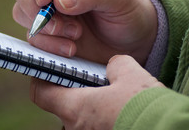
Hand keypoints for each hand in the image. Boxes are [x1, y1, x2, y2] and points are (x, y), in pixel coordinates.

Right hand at [11, 0, 156, 64]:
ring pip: (21, 11)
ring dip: (44, 28)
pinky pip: (32, 37)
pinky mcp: (46, 32)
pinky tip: (71, 48)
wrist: (131, 42)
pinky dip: (48, 45)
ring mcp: (46, 9)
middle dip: (35, 8)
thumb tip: (58, 1)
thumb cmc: (128, 10)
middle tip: (59, 25)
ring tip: (76, 34)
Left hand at [30, 55, 164, 129]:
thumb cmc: (147, 107)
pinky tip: (120, 107)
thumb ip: (114, 65)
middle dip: (72, 89)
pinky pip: (95, 126)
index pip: (41, 93)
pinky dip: (101, 115)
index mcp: (75, 109)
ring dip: (89, 104)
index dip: (42, 77)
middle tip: (87, 76)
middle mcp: (77, 128)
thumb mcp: (130, 74)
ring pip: (80, 117)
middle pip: (62, 105)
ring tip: (108, 91)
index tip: (51, 67)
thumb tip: (112, 66)